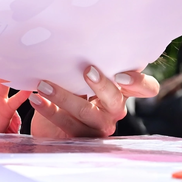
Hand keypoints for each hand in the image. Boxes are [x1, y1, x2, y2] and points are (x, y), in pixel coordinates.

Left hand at [28, 66, 158, 137]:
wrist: (50, 124)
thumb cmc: (70, 91)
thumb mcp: (80, 78)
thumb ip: (85, 65)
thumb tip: (70, 42)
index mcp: (120, 91)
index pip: (145, 88)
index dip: (139, 82)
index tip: (121, 74)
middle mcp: (114, 110)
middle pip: (115, 100)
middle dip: (102, 85)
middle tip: (86, 70)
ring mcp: (99, 127)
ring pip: (87, 113)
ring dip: (64, 96)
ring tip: (43, 84)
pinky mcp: (81, 139)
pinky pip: (66, 125)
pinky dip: (49, 110)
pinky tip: (36, 99)